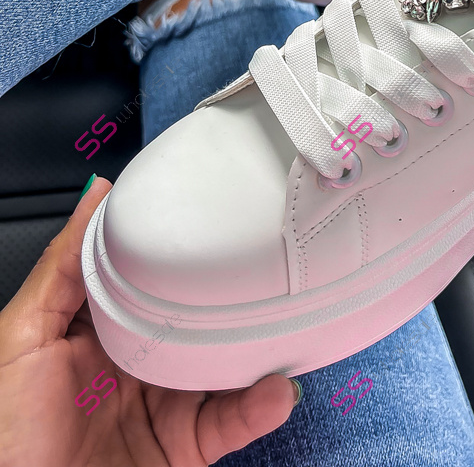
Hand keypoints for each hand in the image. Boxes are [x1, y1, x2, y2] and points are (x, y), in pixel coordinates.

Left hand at [0, 178, 297, 465]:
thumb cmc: (3, 431)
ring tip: (284, 332)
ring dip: (261, 351)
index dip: (186, 249)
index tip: (221, 217)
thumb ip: (63, 265)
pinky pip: (229, 424)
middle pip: (200, 319)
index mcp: (102, 327)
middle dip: (238, 298)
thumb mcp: (22, 335)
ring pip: (226, 368)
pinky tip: (273, 392)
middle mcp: (139, 360)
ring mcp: (164, 404)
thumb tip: (98, 192)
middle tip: (270, 271)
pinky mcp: (182, 448)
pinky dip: (257, 409)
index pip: (155, 277)